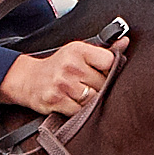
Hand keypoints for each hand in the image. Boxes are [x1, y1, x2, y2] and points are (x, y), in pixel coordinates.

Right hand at [0, 38, 124, 115]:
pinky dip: (79, 110)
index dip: (109, 70)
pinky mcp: (56, 101)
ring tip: (81, 94)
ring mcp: (63, 84)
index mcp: (78, 50)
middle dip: (99, 87)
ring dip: (90, 100)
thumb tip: (126, 43)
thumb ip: (104, 50)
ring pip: (93, 99)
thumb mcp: (78, 52)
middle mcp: (70, 65)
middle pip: (103, 83)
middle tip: (88, 85)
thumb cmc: (57, 66)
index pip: (109, 61)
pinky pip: (79, 111)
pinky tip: (72, 102)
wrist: (27, 80)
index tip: (101, 72)